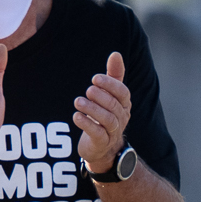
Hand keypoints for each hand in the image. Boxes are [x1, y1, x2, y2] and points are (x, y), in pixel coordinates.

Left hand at [73, 51, 132, 175]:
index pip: (123, 92)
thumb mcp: (110, 95)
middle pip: (114, 106)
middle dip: (100, 96)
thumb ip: (114, 76)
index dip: (110, 85)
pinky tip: (76, 116)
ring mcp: (113, 132)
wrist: (102, 148)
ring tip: (78, 102)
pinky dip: (86, 124)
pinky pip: (97, 133)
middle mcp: (121, 118)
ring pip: (107, 120)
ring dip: (92, 109)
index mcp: (124, 104)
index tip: (95, 78)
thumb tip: (116, 54)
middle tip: (88, 90)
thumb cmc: (105, 116)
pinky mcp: (102, 143)